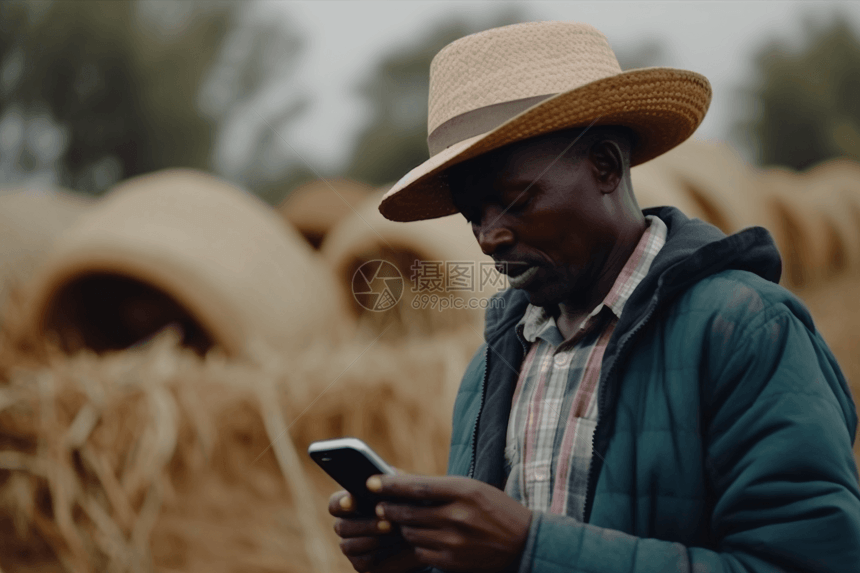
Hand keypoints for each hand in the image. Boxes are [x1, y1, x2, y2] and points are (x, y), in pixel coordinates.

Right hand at [328, 489, 425, 572]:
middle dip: (365, 524)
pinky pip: (362, 561)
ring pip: (349, 545)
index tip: (351, 501)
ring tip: (397, 532)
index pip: (335, 504)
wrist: (421, 539)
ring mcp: (351, 546)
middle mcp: (346, 526)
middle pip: (341, 526)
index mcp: (351, 505)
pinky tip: (396, 546)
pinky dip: (380, 553)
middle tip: (388, 522)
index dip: (340, 503)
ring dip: (374, 538)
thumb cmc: (408, 509)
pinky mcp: (360, 564)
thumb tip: (389, 473)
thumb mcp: (404, 493)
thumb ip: (394, 482)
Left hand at [367, 474, 531, 572]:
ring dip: (402, 526)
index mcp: (463, 491)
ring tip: (398, 520)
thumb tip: (403, 483)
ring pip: (411, 532)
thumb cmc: (494, 509)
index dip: (391, 485)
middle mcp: (458, 516)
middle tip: (378, 504)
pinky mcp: (452, 561)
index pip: (417, 487)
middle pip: (408, 512)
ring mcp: (454, 541)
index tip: (371, 482)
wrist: (523, 542)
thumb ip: (441, 488)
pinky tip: (420, 537)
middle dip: (388, 508)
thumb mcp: (472, 489)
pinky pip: (420, 552)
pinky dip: (416, 544)